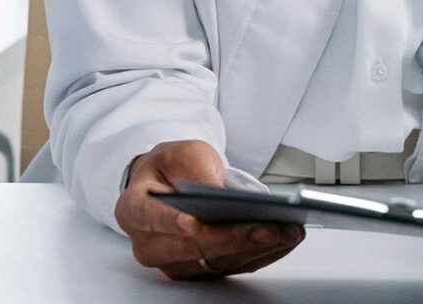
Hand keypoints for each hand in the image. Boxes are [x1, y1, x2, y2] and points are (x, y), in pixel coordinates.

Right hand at [113, 139, 303, 279]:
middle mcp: (150, 244)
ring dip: (256, 249)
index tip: (192, 223)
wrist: (173, 183)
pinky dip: (263, 254)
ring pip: (216, 262)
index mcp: (134, 210)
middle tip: (267, 228)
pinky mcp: (203, 269)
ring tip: (288, 231)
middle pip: (190, 248)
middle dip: (232, 239)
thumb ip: (194, 168)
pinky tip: (285, 238)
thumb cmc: (174, 168)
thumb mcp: (182, 153)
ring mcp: (176, 262)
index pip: (149, 219)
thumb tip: (216, 191)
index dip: (169, 223)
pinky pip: (234, 266)